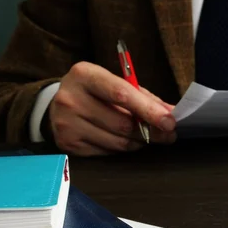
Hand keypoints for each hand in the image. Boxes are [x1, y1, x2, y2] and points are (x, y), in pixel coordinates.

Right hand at [48, 62, 176, 155]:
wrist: (56, 104)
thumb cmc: (95, 92)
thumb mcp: (114, 83)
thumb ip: (143, 97)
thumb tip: (171, 113)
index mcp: (85, 75)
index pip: (122, 94)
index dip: (149, 110)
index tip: (169, 122)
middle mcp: (71, 99)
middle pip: (122, 124)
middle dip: (151, 131)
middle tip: (168, 135)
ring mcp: (67, 124)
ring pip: (118, 142)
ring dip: (139, 142)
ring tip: (147, 136)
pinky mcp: (69, 145)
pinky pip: (108, 153)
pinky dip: (123, 148)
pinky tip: (125, 140)